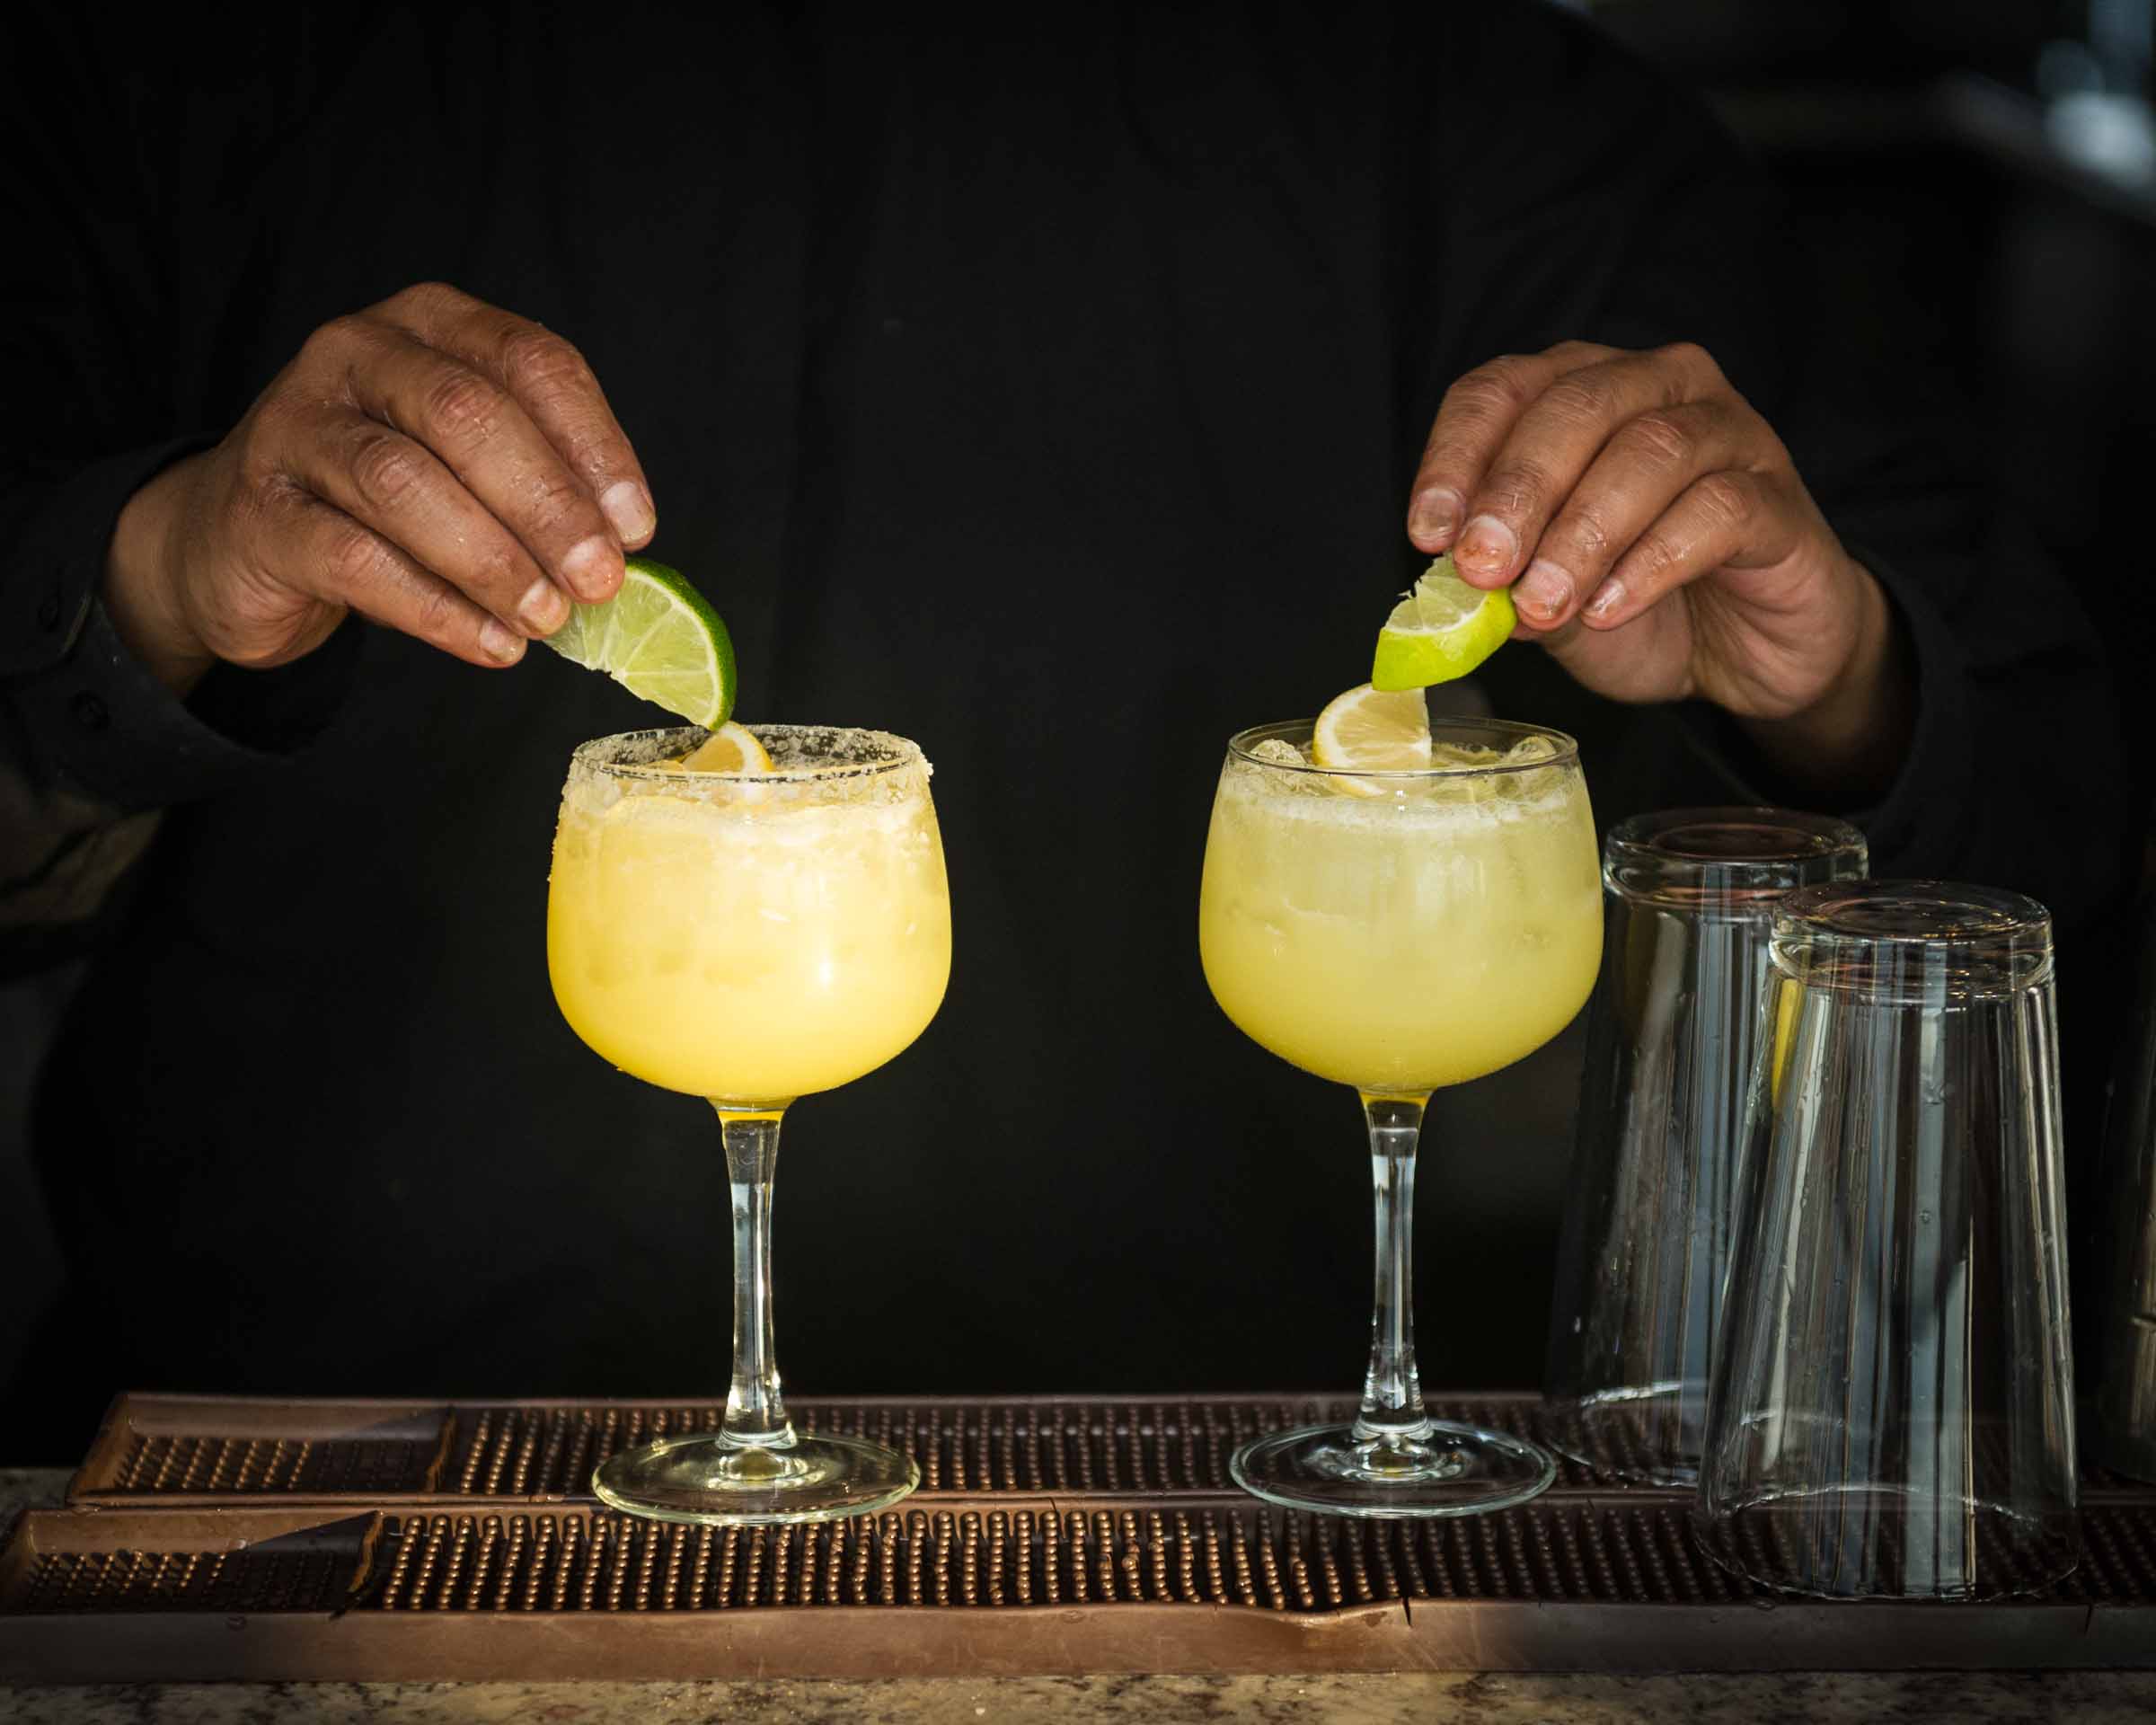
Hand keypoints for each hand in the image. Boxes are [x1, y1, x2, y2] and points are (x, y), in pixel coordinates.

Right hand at [105, 281, 654, 691]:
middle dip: (546, 505)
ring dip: (493, 561)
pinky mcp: (260, 510)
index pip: (530, 361)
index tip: (636, 527)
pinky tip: (491, 644)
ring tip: (546, 619)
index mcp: (430, 324)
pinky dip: (437, 610)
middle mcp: (356, 353)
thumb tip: (618, 547)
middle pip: (466, 415)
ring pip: (405, 483)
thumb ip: (539, 484)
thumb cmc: (380, 499)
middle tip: (597, 581)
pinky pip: (356, 559)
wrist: (239, 538)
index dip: (594, 445)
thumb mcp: (468, 467)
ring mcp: (296, 425)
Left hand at [1405, 340, 1910, 798]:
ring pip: (1650, 450)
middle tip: (1484, 569)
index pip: (1503, 390)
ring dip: (1583, 533)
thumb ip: (1505, 581)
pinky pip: (1717, 509)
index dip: (1457, 455)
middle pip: (1578, 406)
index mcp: (1582, 394)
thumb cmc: (1638, 606)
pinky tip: (1611, 608)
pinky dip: (1652, 562)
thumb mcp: (1547, 599)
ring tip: (1544, 603)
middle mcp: (1657, 388)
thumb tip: (1454, 580)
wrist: (1743, 656)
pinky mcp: (1777, 498)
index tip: (1428, 533)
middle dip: (1519, 490)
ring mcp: (1729, 434)